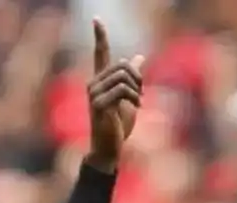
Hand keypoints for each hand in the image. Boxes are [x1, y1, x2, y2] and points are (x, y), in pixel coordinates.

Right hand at [87, 19, 143, 170]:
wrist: (109, 148)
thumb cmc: (117, 125)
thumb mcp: (129, 97)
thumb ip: (133, 78)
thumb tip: (139, 57)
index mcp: (100, 80)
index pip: (100, 53)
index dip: (99, 35)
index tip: (96, 18)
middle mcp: (94, 84)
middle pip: (122, 65)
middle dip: (138, 77)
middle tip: (142, 93)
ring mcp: (94, 94)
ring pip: (123, 77)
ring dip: (137, 89)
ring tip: (139, 101)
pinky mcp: (99, 104)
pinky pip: (122, 90)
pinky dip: (134, 97)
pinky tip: (137, 106)